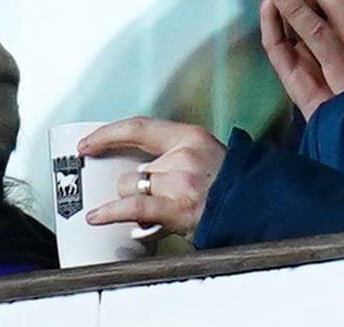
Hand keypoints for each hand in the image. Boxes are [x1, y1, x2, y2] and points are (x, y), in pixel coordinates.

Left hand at [80, 118, 225, 241]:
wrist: (257, 204)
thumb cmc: (232, 183)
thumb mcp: (206, 155)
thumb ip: (176, 155)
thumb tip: (140, 170)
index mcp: (191, 136)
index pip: (139, 128)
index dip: (108, 134)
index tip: (87, 143)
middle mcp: (183, 155)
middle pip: (133, 168)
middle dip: (133, 185)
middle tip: (145, 195)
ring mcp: (179, 181)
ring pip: (130, 187)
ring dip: (134, 200)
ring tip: (154, 210)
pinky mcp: (177, 207)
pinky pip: (133, 206)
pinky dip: (111, 211)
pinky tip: (97, 216)